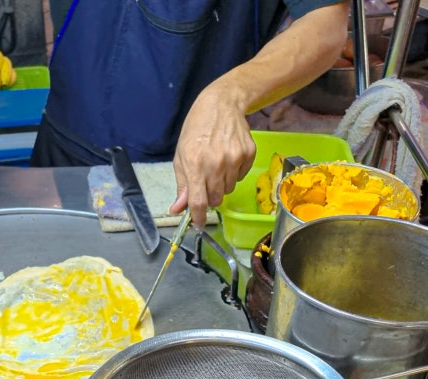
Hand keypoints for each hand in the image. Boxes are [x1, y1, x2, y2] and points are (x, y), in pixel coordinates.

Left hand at [169, 85, 255, 228]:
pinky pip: (240, 177)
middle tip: (205, 183)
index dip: (198, 218)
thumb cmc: (196, 130)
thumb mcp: (181, 156)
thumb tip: (178, 209)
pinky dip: (233, 173)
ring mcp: (235, 159)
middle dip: (210, 197)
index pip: (198, 202)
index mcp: (196, 165)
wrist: (221, 105)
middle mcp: (216, 164)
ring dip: (221, 184)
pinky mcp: (249, 154)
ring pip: (229, 189)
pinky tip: (227, 157)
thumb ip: (182, 185)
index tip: (198, 224)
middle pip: (216, 199)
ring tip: (216, 165)